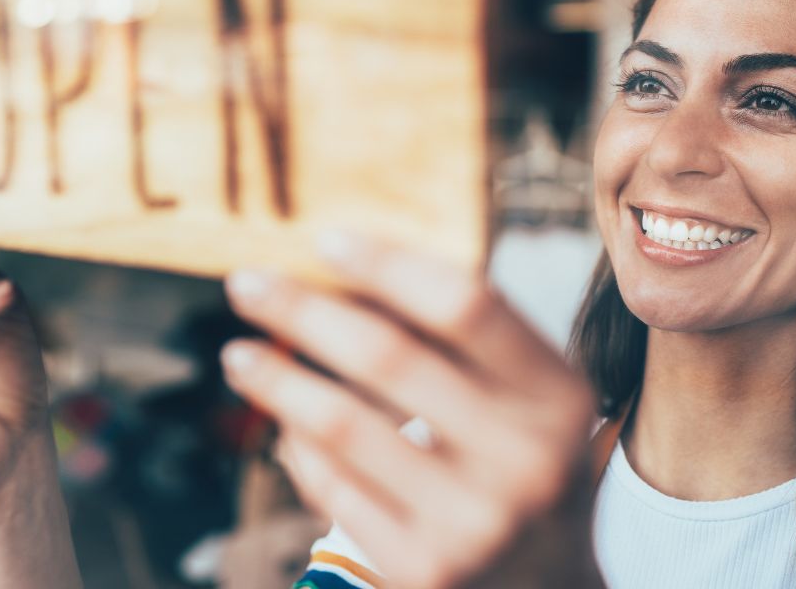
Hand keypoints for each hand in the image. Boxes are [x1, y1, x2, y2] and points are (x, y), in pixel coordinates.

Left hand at [221, 233, 601, 588]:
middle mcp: (526, 459)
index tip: (323, 240)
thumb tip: (345, 271)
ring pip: (344, 426)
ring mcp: (474, 523)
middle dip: (303, 312)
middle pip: (389, 358)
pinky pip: (333, 487)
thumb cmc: (521, 461)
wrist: (548, 586)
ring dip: (277, 380)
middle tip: (246, 283)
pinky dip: (298, 445)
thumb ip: (461, 338)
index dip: (388, 265)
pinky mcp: (424, 568)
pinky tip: (282, 422)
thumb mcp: (527, 397)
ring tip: (238, 354)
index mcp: (557, 396)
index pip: (467, 305)